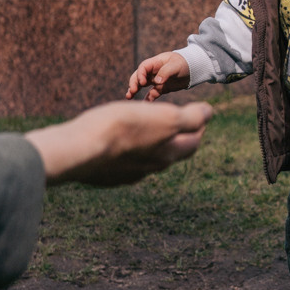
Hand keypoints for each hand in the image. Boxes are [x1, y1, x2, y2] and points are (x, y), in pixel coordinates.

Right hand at [25, 100, 212, 185]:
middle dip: (176, 137)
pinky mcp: (104, 175)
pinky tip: (117, 142)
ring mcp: (125, 174)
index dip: (198, 127)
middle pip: (170, 153)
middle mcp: (149, 168)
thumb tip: (209, 114)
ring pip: (145, 158)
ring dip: (149, 143)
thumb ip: (191, 118)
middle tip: (174, 121)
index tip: (197, 115)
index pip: (193, 142)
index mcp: (167, 155)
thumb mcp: (165, 118)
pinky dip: (126, 150)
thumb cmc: (123, 129)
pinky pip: (122, 162)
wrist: (80, 150)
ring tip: (145, 128)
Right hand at [125, 51, 190, 100]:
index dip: (140, 74)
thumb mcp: (176, 65)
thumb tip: (157, 81)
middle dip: (133, 83)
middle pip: (139, 76)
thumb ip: (166, 72)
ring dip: (135, 90)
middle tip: (131, 92)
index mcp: (156, 62)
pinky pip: (151, 94)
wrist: (195, 69)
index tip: (142, 83)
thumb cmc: (185, 63)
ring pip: (142, 85)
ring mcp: (157, 80)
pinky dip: (148, 99)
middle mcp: (154, 71)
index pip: (143, 67)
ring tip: (129, 97)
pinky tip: (145, 105)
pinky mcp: (161, 88)